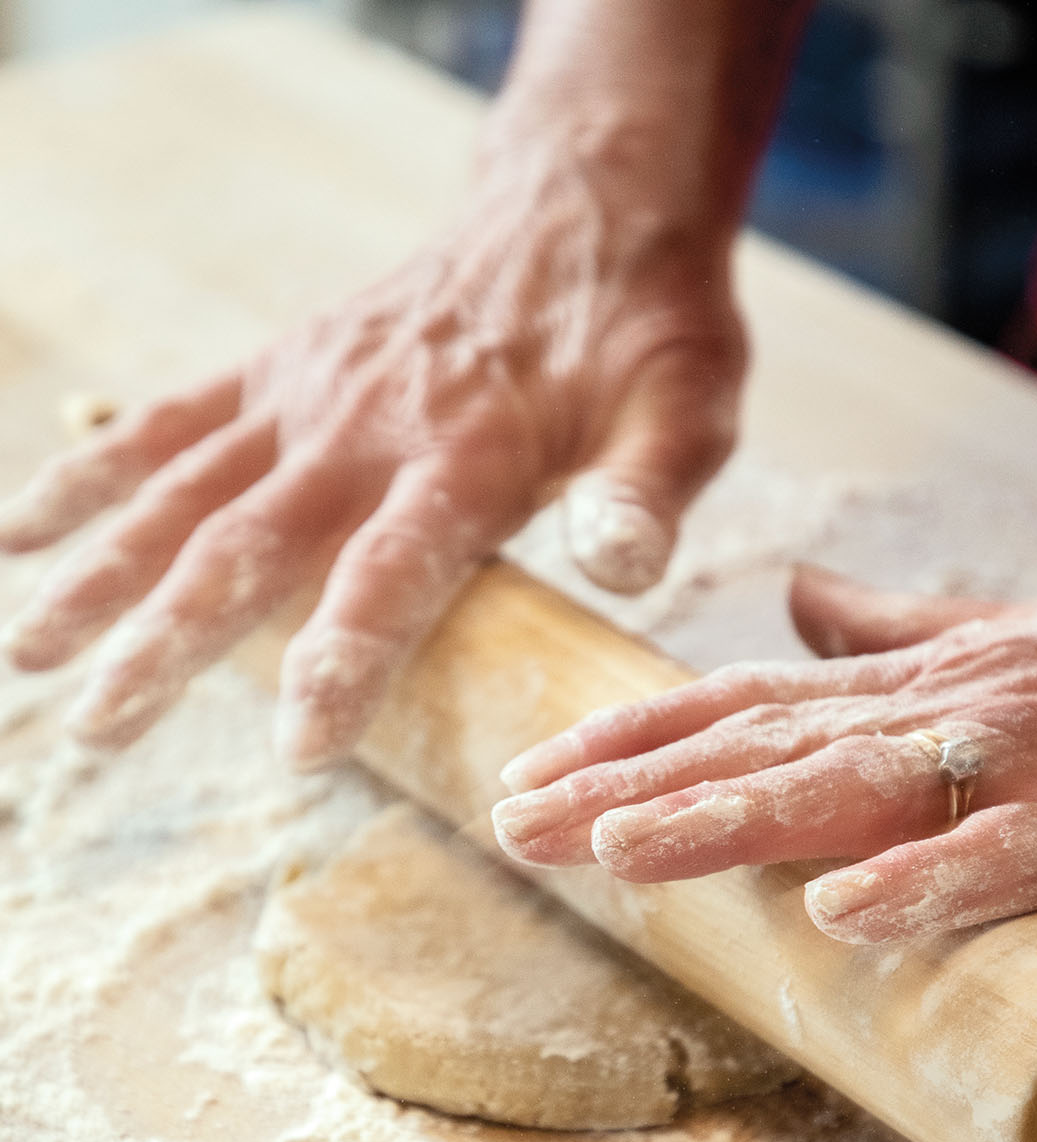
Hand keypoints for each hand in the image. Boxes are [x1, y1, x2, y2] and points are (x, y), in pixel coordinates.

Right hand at [0, 131, 742, 766]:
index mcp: (469, 458)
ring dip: (100, 572)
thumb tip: (621, 566)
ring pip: (183, 492)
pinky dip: (94, 472)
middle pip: (248, 547)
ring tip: (26, 652)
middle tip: (94, 732)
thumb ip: (648, 491)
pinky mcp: (282, 369)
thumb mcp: (685, 409)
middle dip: (166, 644)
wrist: (585, 210)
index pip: (391, 574)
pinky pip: (171, 423)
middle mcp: (367, 428)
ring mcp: (310, 395)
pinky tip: (25, 527)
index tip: (296, 749)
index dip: (342, 661)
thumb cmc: (644, 332)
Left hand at [492, 565, 1036, 941]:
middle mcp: (944, 708)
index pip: (742, 697)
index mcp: (912, 679)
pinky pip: (1008, 857)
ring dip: (731, 817)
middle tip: (517, 824)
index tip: (532, 771)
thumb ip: (892, 629)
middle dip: (630, 785)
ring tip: (622, 851)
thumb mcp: (1002, 634)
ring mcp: (1024, 761)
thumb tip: (798, 599)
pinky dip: (927, 882)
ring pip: (854, 787)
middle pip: (760, 743)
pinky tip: (842, 914)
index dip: (631, 733)